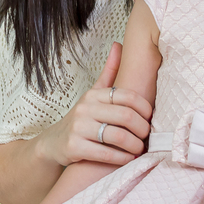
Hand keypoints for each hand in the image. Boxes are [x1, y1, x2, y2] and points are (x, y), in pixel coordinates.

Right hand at [35, 43, 152, 167]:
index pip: (127, 96)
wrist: (53, 143)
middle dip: (142, 129)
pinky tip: (128, 159)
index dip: (145, 108)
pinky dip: (122, 158)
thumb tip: (119, 45)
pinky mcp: (75, 147)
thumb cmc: (82, 118)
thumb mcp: (93, 93)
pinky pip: (106, 153)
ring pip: (118, 136)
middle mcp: (85, 108)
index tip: (151, 118)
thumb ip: (109, 72)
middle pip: (126, 117)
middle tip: (148, 137)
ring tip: (140, 149)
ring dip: (135, 146)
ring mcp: (79, 128)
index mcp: (94, 95)